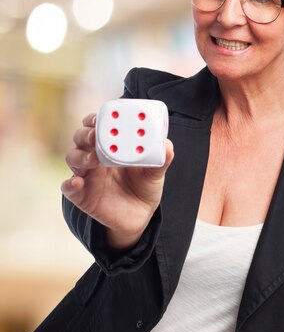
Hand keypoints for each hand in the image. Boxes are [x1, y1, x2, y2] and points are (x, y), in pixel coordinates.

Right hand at [61, 113, 174, 249]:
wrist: (140, 216)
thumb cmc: (145, 187)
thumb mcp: (155, 173)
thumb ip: (161, 160)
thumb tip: (167, 145)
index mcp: (111, 146)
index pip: (98, 126)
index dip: (96, 119)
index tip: (102, 116)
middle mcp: (96, 157)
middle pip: (81, 138)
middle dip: (86, 133)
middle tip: (95, 135)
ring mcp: (87, 175)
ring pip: (73, 158)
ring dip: (80, 156)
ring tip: (92, 159)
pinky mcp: (82, 195)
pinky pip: (69, 188)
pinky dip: (70, 184)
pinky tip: (77, 183)